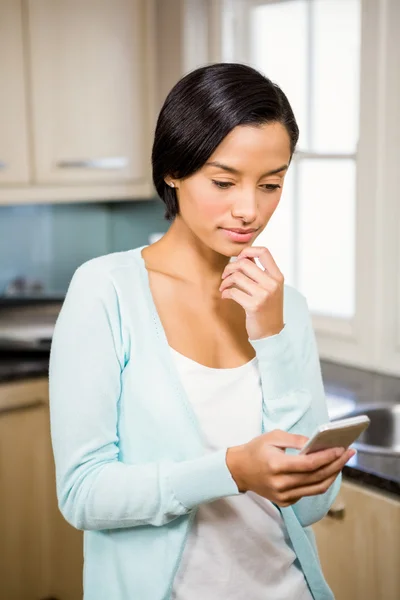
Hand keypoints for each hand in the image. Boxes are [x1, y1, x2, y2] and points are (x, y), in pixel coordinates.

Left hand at [219, 246, 284, 339]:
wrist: (271, 333)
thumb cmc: (267, 308)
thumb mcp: (270, 288)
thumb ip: (260, 272)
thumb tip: (244, 255)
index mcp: (277, 276)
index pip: (264, 252)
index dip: (247, 251)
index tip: (239, 259)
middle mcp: (272, 284)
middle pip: (244, 263)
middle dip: (230, 267)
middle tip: (225, 275)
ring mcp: (264, 295)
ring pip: (236, 276)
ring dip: (225, 281)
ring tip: (224, 287)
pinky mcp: (254, 306)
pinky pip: (233, 292)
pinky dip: (225, 293)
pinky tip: (226, 296)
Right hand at [226, 429, 354, 506]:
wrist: (238, 470)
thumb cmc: (256, 449)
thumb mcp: (273, 436)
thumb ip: (296, 440)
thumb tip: (317, 443)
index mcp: (276, 466)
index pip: (309, 464)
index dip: (327, 457)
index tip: (341, 448)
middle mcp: (281, 484)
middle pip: (316, 477)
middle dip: (336, 465)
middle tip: (348, 453)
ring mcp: (283, 496)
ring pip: (316, 488)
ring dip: (332, 475)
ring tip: (342, 462)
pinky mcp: (285, 502)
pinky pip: (308, 492)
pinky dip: (320, 482)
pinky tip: (327, 471)